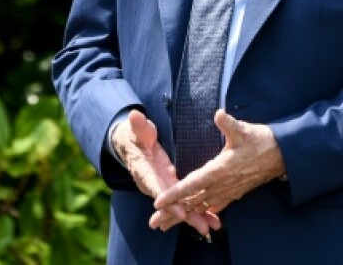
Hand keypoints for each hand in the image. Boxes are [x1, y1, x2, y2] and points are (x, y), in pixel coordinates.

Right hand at [112, 111, 220, 236]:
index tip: (180, 209)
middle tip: (202, 226)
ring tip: (211, 227)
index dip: (168, 199)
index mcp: (145, 171)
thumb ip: (139, 126)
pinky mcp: (171, 187)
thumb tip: (134, 115)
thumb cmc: (136, 135)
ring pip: (179, 205)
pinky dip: (196, 209)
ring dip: (194, 216)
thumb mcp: (137, 130)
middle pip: (170, 203)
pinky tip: (211, 219)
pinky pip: (184, 201)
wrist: (131, 146)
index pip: (156, 187)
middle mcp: (154, 184)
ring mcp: (163, 187)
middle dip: (186, 214)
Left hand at [150, 109, 284, 228]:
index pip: (191, 184)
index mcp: (219, 170)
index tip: (158, 202)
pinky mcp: (235, 192)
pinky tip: (196, 215)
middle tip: (154, 222)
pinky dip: (202, 212)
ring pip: (202, 207)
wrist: (282, 155)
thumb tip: (219, 114)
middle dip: (173, 212)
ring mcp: (229, 191)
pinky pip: (215, 206)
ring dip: (185, 215)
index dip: (174, 194)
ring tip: (167, 223)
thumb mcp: (243, 130)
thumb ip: (229, 124)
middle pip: (192, 202)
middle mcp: (222, 184)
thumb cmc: (260, 141)